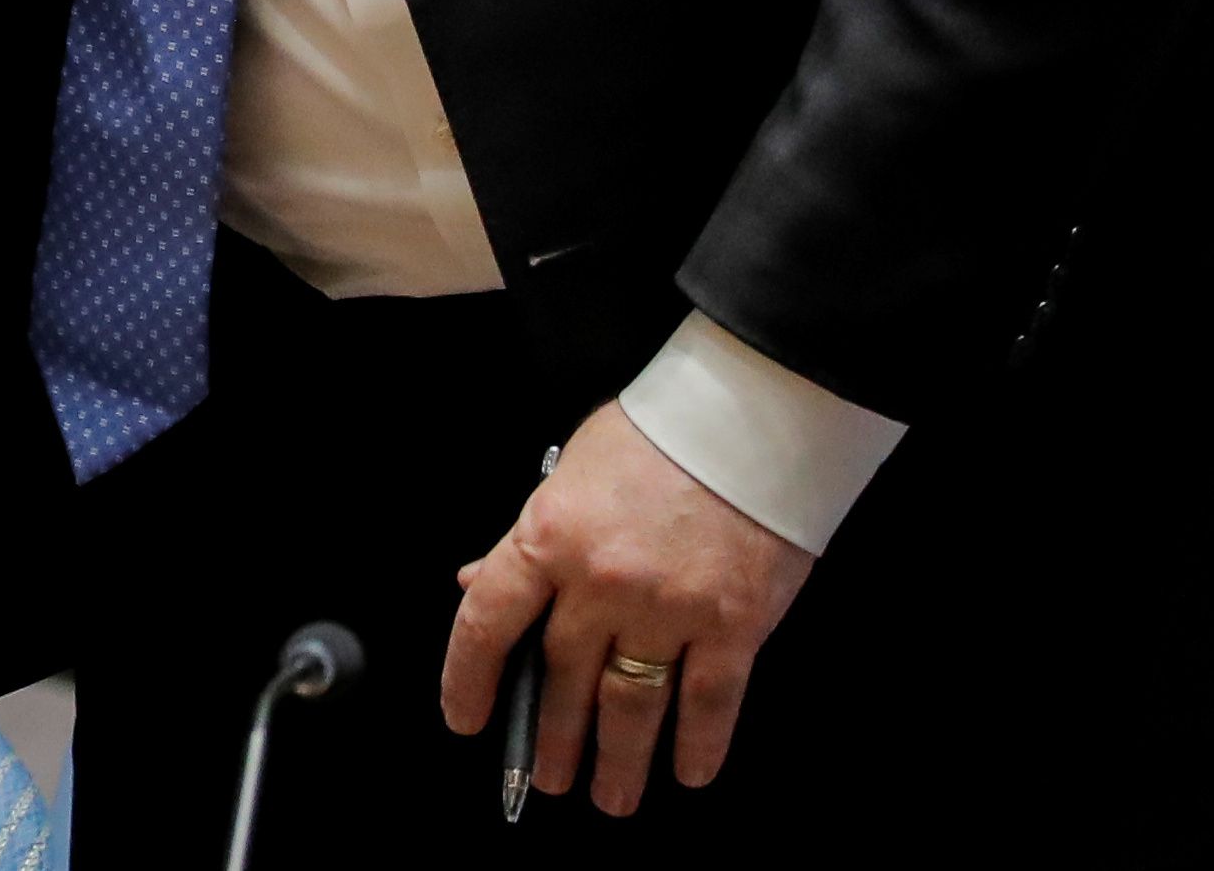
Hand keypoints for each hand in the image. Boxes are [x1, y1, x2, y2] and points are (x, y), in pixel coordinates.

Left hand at [438, 401, 815, 815]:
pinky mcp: (734, 626)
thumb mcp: (568, 474)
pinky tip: (687, 772)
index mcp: (549, 536)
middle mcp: (601, 582)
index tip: (463, 719)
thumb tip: (477, 585)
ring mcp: (669, 609)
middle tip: (547, 778)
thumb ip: (527, 540)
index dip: (467, 678)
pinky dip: (697, 746)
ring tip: (608, 797)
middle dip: (549, 737)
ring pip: (630, 706)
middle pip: (560, 678)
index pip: (488, 622)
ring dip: (616, 760)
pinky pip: (708, 704)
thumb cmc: (654, 435)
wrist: (749, 416)